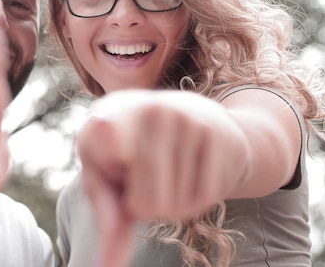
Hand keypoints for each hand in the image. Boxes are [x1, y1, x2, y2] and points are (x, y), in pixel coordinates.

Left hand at [77, 90, 249, 266]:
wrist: (193, 115)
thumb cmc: (137, 152)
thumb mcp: (110, 174)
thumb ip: (107, 214)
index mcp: (111, 114)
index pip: (105, 138)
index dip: (109, 156)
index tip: (110, 134)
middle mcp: (150, 110)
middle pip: (146, 204)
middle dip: (145, 207)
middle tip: (146, 178)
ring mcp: (187, 119)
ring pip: (176, 206)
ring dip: (172, 203)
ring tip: (169, 169)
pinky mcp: (218, 135)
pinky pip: (205, 199)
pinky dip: (196, 200)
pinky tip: (191, 171)